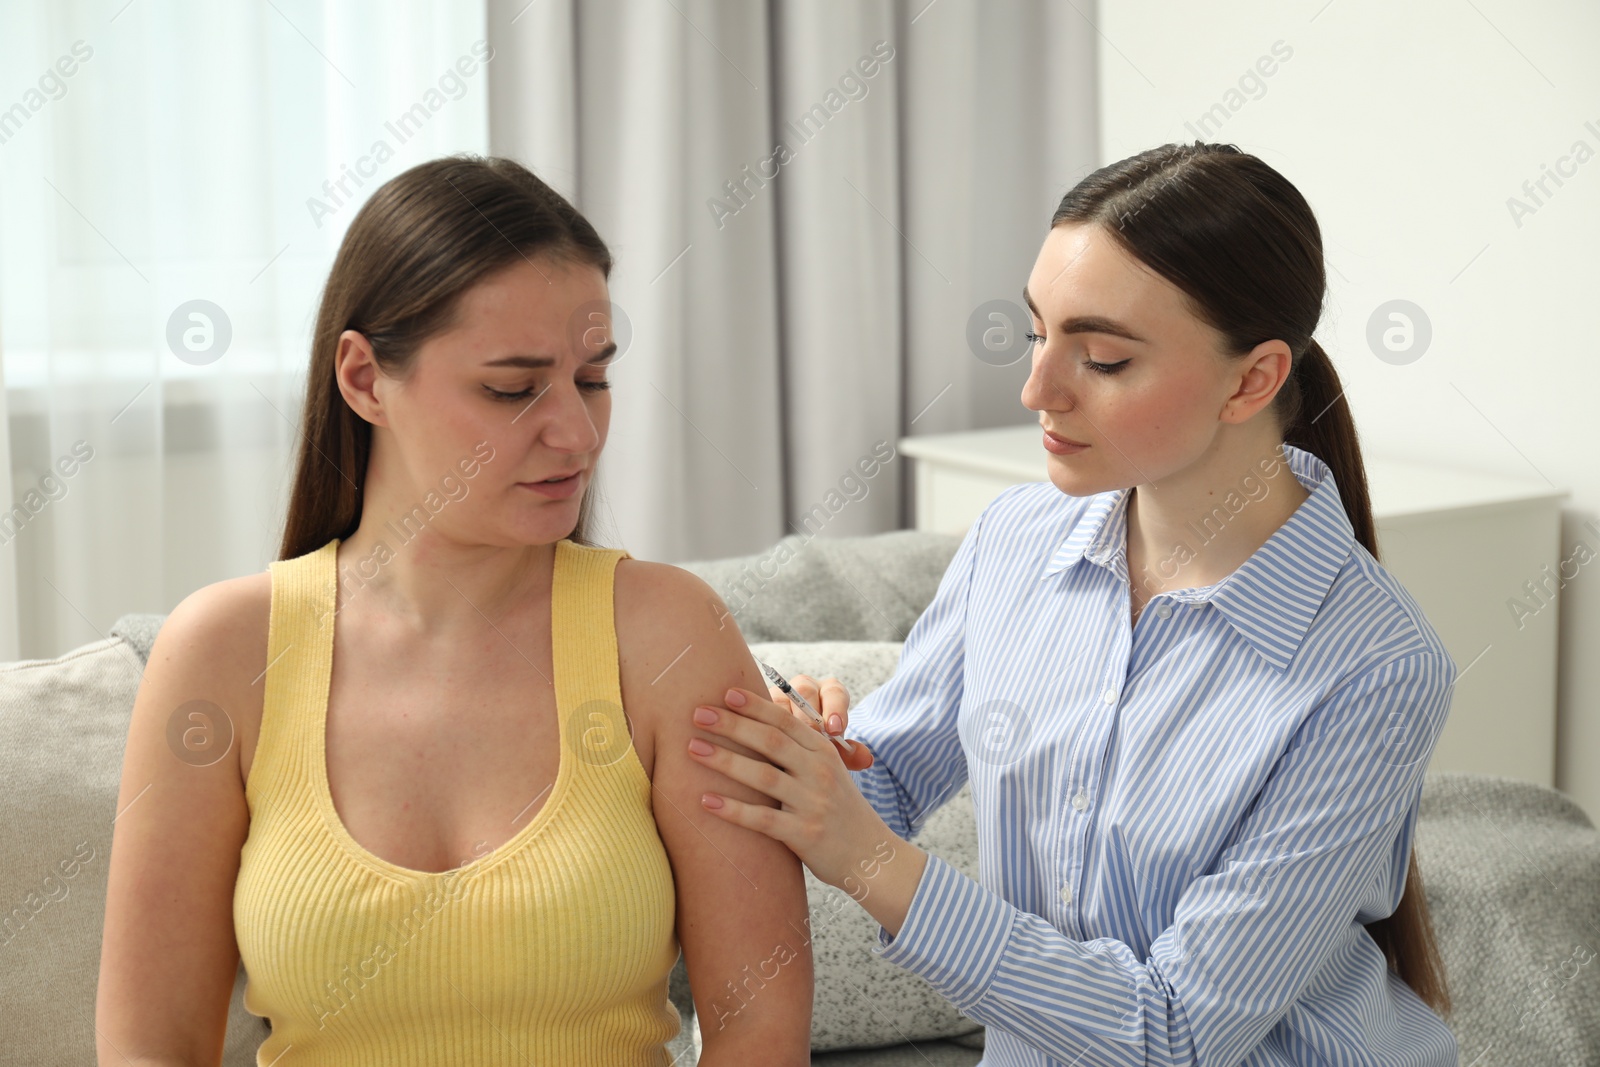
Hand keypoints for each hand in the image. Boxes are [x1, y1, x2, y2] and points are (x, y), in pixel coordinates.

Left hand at [689, 686, 908, 895]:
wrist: (869, 855)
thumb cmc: (837, 809)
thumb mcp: (827, 771)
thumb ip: (799, 750)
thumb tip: (754, 725)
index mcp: (823, 752)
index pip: (785, 720)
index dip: (755, 705)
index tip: (725, 693)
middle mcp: (819, 772)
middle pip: (771, 740)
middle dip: (732, 725)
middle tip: (697, 714)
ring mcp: (812, 803)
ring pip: (763, 776)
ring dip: (725, 761)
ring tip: (693, 749)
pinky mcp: (804, 834)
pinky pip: (762, 819)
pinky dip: (733, 809)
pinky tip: (706, 801)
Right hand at [765, 673, 873, 770]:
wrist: (785, 752)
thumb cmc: (817, 750)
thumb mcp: (833, 754)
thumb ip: (848, 756)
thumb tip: (867, 760)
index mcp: (828, 693)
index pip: (834, 692)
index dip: (835, 708)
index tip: (836, 729)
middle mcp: (802, 688)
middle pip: (806, 690)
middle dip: (810, 716)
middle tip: (812, 738)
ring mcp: (777, 695)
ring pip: (779, 699)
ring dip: (783, 721)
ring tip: (786, 744)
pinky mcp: (754, 706)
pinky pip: (755, 709)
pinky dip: (760, 725)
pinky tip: (761, 746)